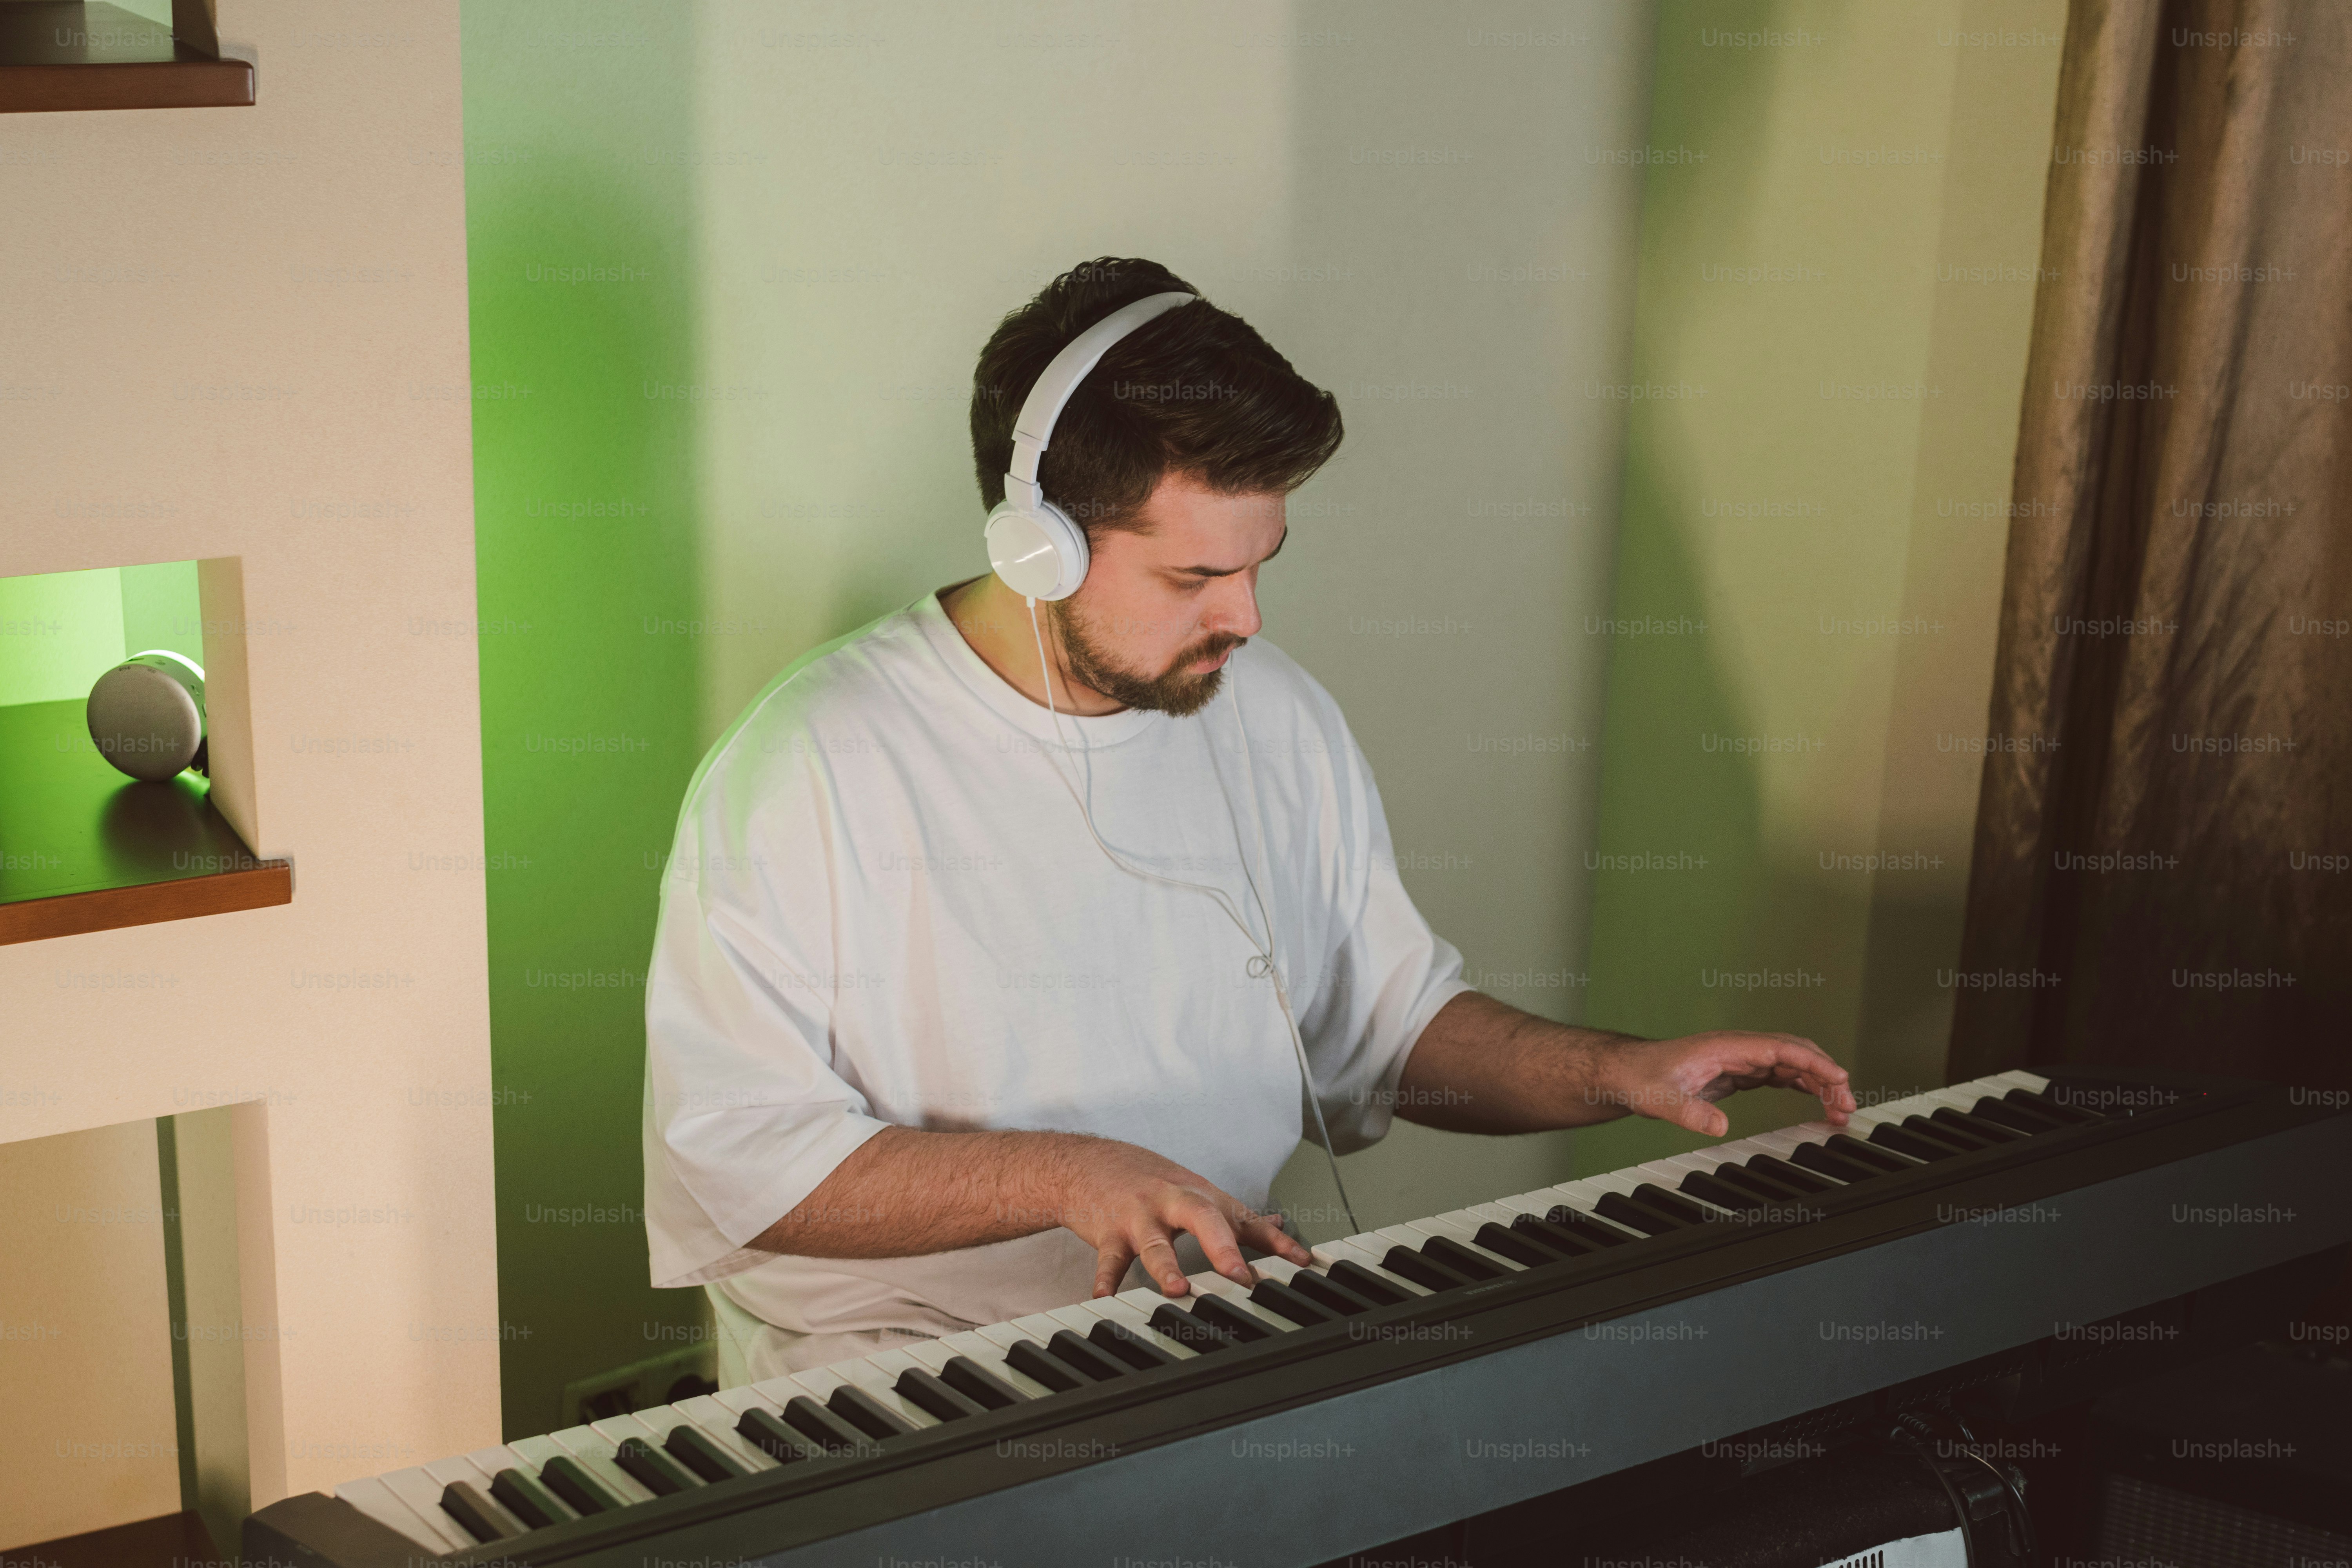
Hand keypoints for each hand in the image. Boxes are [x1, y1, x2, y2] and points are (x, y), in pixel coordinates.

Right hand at [1044, 1137, 1312, 1298]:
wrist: (1088, 1163)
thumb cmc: (1148, 1181)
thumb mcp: (1195, 1192)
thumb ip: (1237, 1217)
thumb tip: (1278, 1227)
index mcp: (1201, 1197)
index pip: (1245, 1219)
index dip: (1275, 1241)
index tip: (1301, 1262)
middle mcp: (1173, 1203)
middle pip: (1203, 1218)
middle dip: (1222, 1247)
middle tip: (1239, 1275)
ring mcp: (1140, 1218)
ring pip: (1155, 1243)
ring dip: (1166, 1267)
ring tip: (1177, 1289)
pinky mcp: (1109, 1233)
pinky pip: (1108, 1260)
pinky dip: (1106, 1280)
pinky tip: (1105, 1298)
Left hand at [1601, 1031, 1854, 1137]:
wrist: (1625, 1072)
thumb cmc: (1640, 1077)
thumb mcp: (1661, 1099)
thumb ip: (1688, 1113)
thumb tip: (1719, 1126)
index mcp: (1727, 1047)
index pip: (1782, 1048)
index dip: (1814, 1062)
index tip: (1840, 1078)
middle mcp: (1738, 1049)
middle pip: (1794, 1054)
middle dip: (1826, 1075)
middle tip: (1847, 1106)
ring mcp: (1739, 1060)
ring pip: (1790, 1065)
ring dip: (1817, 1083)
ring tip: (1839, 1111)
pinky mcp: (1737, 1074)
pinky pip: (1779, 1075)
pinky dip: (1801, 1087)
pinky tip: (1816, 1103)